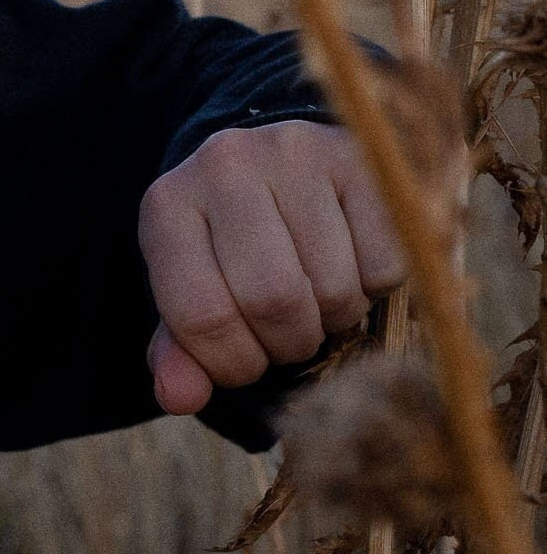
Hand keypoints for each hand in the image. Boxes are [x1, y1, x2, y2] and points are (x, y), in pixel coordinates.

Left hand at [139, 120, 405, 414]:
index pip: (200, 315)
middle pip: (273, 300)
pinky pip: (386, 266)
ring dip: (334, 318)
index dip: (231, 363)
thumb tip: (178, 398)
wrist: (280, 162)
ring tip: (317, 295)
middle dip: (288, 343)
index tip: (245, 363)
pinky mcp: (359, 159)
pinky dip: (374, 288)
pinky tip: (352, 262)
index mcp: (167, 205)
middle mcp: (224, 165)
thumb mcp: (192, 290)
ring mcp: (294, 154)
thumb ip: (180, 349)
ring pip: (334, 288)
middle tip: (288, 334)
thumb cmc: (231, 244)